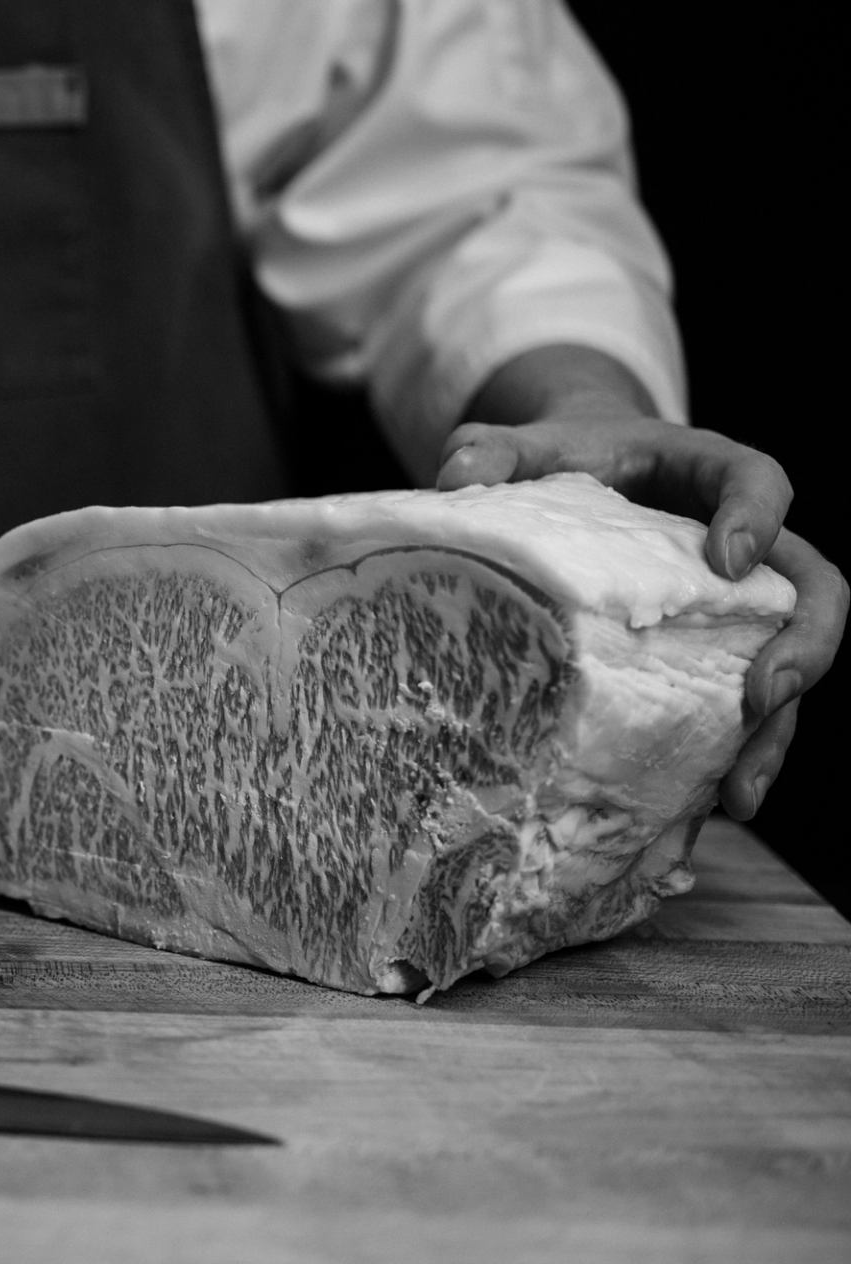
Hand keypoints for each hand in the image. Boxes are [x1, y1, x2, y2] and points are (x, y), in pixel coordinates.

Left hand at [437, 411, 845, 820]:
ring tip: (740, 796)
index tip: (729, 557)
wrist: (575, 483)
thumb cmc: (563, 460)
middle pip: (813, 589)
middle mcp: (747, 548)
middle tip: (767, 694)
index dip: (758, 516)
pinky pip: (736, 717)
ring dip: (772, 735)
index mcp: (711, 475)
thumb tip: (455, 471)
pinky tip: (691, 819)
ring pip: (788, 670)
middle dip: (805, 646)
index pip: (761, 481)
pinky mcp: (712, 663)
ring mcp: (738, 614)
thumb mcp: (528, 449)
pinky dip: (721, 765)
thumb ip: (496, 450)